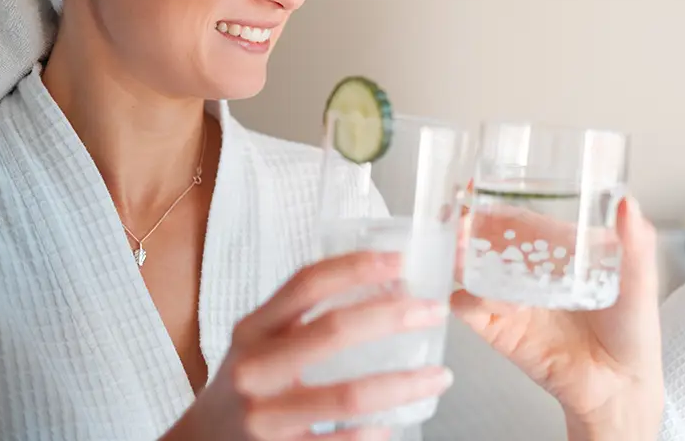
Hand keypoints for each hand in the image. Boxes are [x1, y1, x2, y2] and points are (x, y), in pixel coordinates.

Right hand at [163, 251, 452, 440]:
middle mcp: (255, 368)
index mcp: (254, 330)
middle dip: (392, 317)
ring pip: (347, 396)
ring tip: (439, 376)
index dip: (355, 267)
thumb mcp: (261, 342)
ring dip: (403, 385)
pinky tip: (393, 426)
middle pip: (331, 331)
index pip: (305, 284)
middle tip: (435, 311)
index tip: (399, 260)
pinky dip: (372, 433)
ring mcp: (264, 416)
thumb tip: (388, 290)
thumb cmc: (245, 384)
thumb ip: (306, 317)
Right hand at [452, 197, 663, 439]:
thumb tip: (628, 202)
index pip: (517, 220)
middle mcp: (528, 274)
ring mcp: (512, 301)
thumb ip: (635, 245)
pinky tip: (500, 300)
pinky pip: (472, 308)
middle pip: (484, 240)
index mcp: (556, 253)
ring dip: (460, 255)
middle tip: (459, 209)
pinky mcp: (501, 331)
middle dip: (466, 223)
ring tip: (462, 244)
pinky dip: (474, 297)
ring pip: (470, 270)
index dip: (495, 201)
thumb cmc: (633, 332)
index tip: (478, 182)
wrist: (622, 386)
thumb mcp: (640, 282)